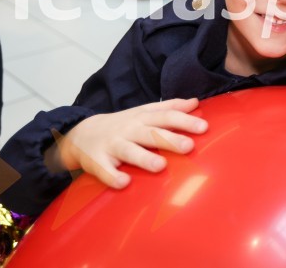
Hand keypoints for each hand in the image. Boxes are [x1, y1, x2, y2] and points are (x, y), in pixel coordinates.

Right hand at [53, 98, 207, 188]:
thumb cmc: (123, 125)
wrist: (81, 134)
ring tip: (160, 166)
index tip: (203, 127)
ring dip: (144, 158)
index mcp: (143, 118)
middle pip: (151, 134)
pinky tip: (124, 182)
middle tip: (189, 146)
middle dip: (170, 139)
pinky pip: (104, 170)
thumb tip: (195, 102)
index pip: (166, 117)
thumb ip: (170, 107)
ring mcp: (112, 146)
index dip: (184, 121)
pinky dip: (113, 176)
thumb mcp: (144, 112)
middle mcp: (129, 130)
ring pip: (129, 151)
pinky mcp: (97, 162)